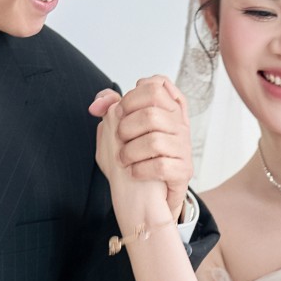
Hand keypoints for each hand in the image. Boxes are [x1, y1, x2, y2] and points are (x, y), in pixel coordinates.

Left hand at [88, 75, 193, 220]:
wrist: (150, 194)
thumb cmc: (136, 156)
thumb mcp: (121, 128)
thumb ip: (110, 108)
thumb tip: (97, 106)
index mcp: (168, 108)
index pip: (157, 86)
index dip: (132, 98)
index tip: (119, 112)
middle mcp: (180, 125)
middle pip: (151, 114)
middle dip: (126, 127)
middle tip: (120, 139)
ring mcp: (183, 148)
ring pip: (153, 141)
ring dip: (129, 152)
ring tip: (123, 159)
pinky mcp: (183, 171)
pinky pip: (160, 166)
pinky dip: (140, 170)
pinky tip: (133, 172)